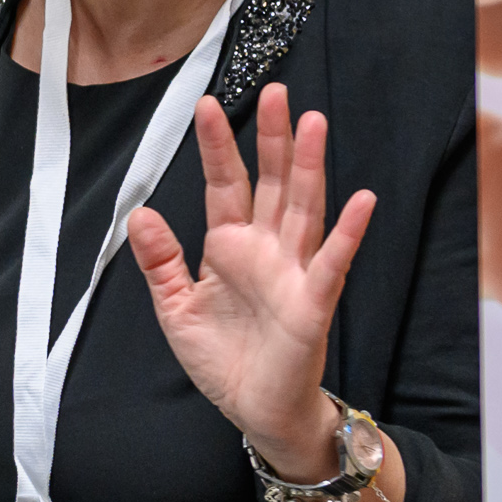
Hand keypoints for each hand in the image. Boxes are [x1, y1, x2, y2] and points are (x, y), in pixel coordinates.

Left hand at [123, 86, 373, 476]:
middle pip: (271, 182)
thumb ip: (161, 261)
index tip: (206, 105)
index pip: (223, 184)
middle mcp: (266, 249)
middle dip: (274, 138)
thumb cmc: (223, 357)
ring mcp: (293, 271)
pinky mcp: (313, 302)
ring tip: (315, 124)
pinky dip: (349, 232)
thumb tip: (139, 213)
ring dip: (310, 167)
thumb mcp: (176, 308)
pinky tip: (362, 200)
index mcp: (230, 245)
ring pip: (304, 208)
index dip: (216, 147)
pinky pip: (332, 262)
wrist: (255, 409)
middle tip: (278, 92)